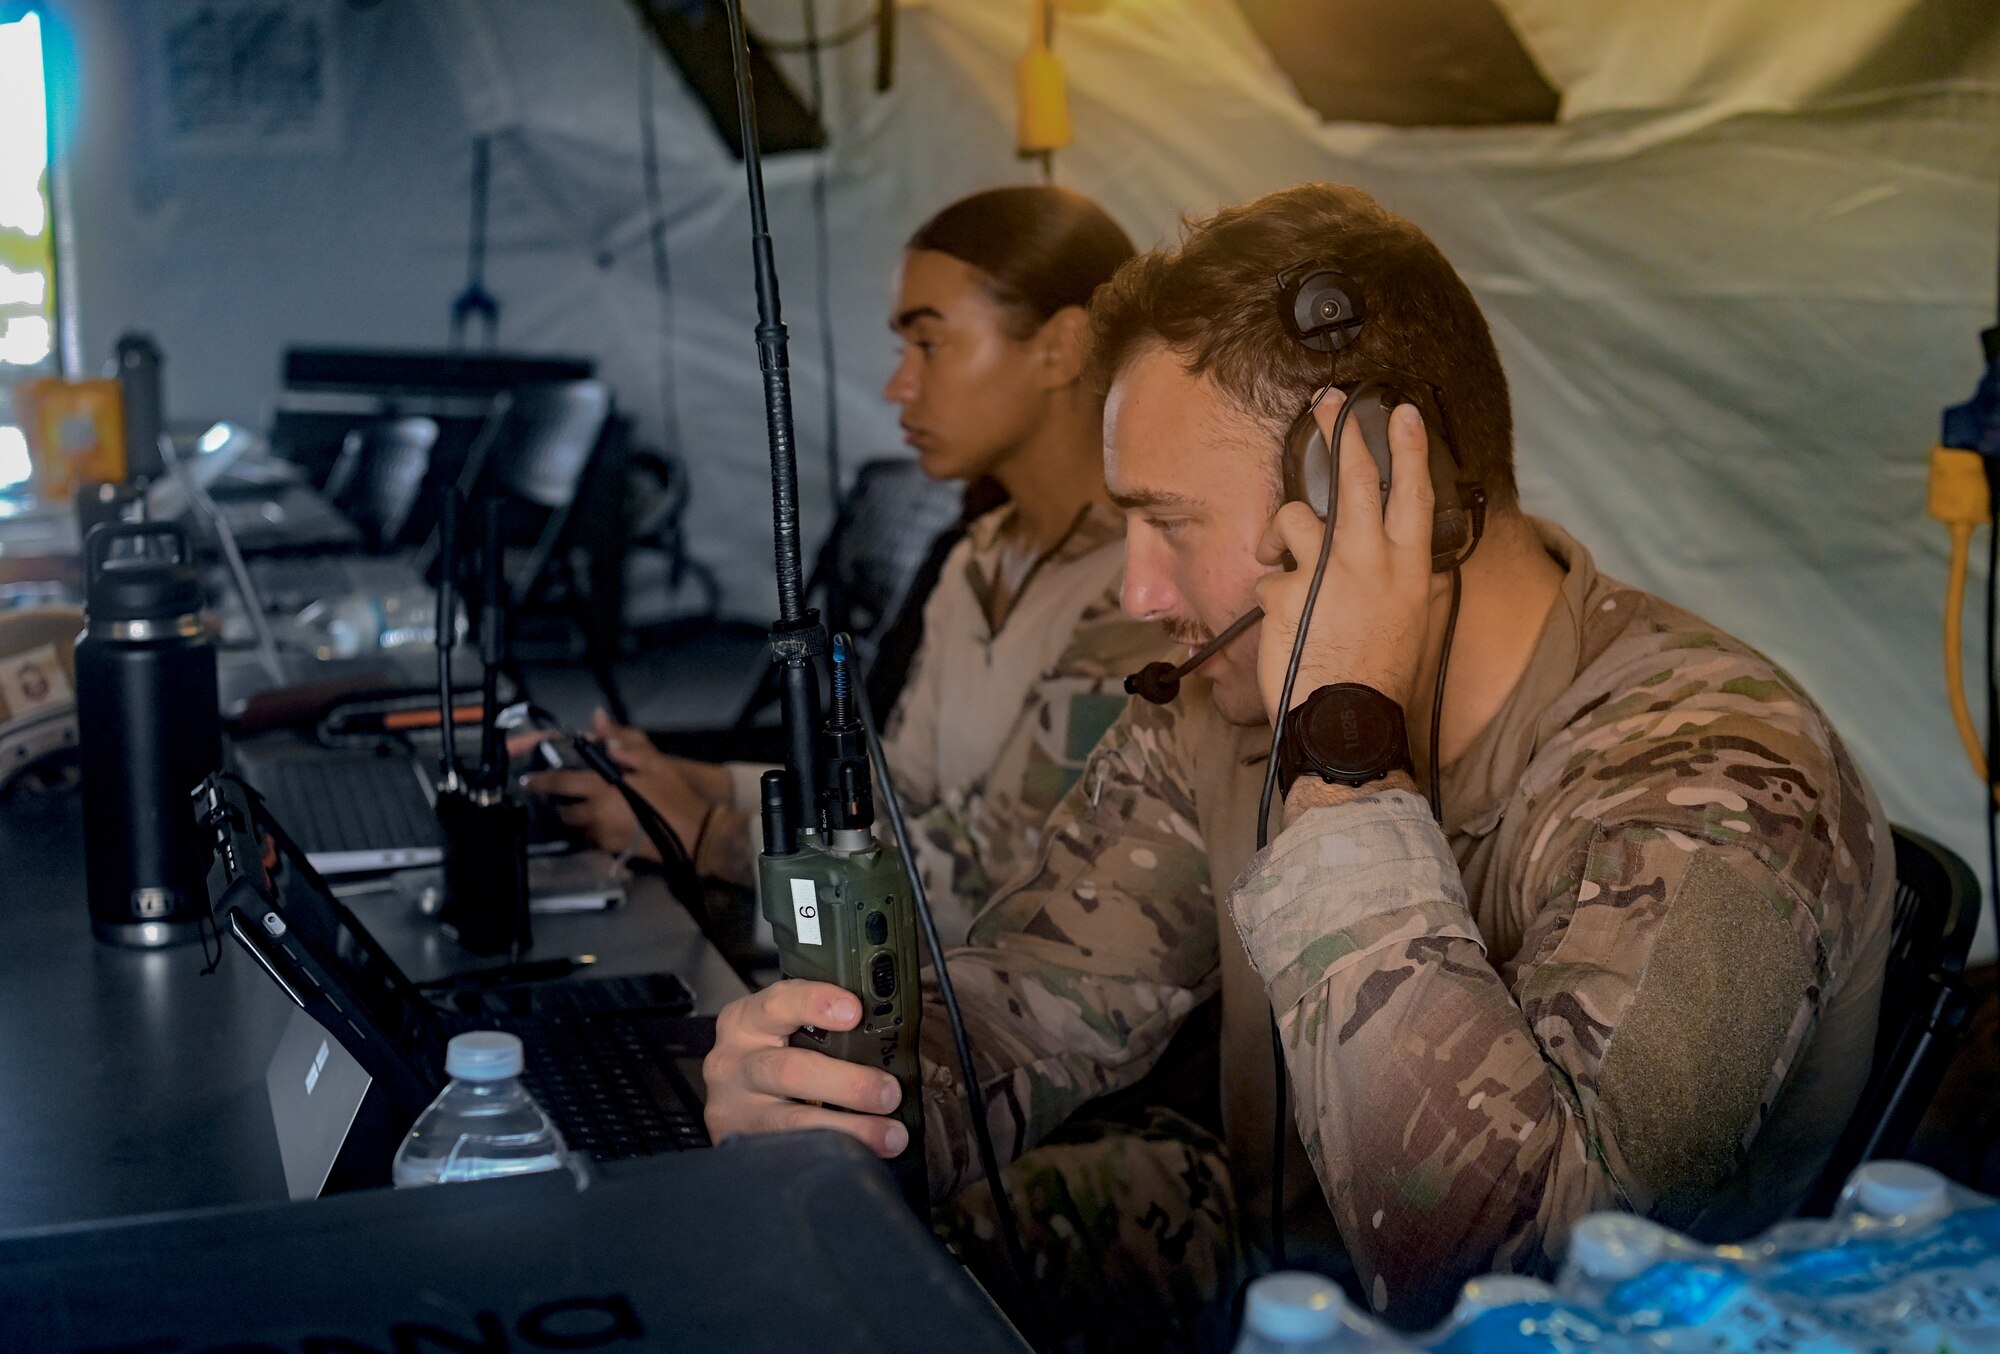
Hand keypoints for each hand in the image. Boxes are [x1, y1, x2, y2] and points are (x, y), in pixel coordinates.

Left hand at [519, 711, 713, 859]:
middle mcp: (597, 814)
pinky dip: (594, 831)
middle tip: (566, 796)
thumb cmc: (675, 795)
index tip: (526, 781)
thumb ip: (624, 741)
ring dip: (578, 818)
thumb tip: (597, 718)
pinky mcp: (612, 850)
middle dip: (561, 804)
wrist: (694, 834)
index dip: (541, 782)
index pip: (562, 783)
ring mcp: (603, 836)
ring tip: (590, 809)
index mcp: (604, 789)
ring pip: (578, 828)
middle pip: (564, 812)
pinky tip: (609, 824)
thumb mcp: (655, 762)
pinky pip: (594, 840)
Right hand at [702, 980, 909, 1157]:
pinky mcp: (740, 1145)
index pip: (780, 1003)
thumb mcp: (784, 1029)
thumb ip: (823, 1028)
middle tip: (890, 1093)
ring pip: (791, 1121)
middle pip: (790, 1070)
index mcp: (747, 1020)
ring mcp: (733, 1108)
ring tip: (889, 1135)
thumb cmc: (772, 1054)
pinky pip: (788, 1153)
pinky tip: (858, 1158)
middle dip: (848, 1083)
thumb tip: (890, 1037)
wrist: (725, 1098)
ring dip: (849, 1128)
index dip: (817, 1004)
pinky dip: (828, 1155)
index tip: (854, 1012)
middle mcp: (733, 1062)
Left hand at [1254, 391, 1434, 721]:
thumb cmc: (1383, 677)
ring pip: (1295, 518)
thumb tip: (1415, 561)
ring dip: (1281, 532)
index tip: (1402, 411)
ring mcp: (1326, 573)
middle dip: (1340, 433)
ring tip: (1278, 555)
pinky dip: (1270, 595)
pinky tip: (1280, 623)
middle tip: (1327, 402)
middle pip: (1355, 480)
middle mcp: (1371, 561)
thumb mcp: (1416, 623)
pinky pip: (1268, 576)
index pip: (1413, 495)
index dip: (1408, 449)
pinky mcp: (1285, 592)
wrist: (1349, 720)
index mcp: (1409, 568)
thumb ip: (1412, 582)